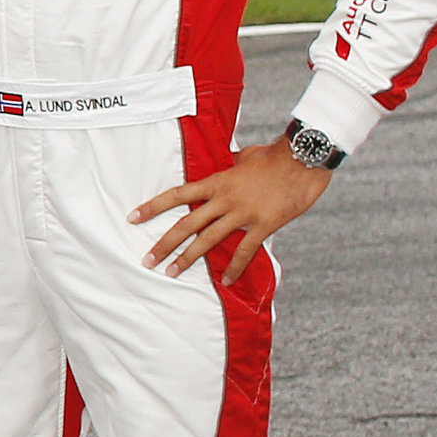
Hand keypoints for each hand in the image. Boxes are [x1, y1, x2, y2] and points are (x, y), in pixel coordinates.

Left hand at [133, 139, 330, 283]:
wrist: (303, 159)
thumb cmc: (274, 156)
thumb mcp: (242, 158)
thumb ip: (227, 167)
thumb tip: (221, 166)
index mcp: (216, 182)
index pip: (176, 195)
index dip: (152, 207)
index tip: (133, 217)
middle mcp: (224, 199)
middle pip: (187, 224)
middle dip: (164, 243)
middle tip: (147, 259)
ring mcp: (243, 214)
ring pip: (209, 240)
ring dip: (188, 258)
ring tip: (171, 272)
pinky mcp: (264, 225)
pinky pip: (245, 250)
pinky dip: (235, 267)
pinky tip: (225, 280)